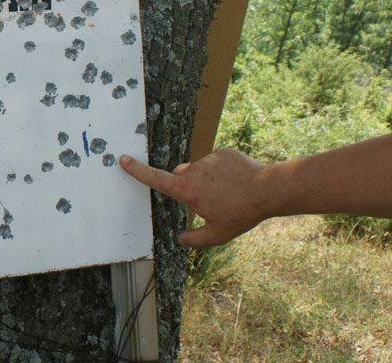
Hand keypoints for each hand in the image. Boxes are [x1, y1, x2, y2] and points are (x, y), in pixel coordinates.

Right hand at [119, 149, 271, 248]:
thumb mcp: (219, 234)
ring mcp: (209, 159)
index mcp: (188, 191)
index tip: (123, 160)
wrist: (268, 189)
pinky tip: (236, 181)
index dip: (137, 171)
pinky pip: (216, 161)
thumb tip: (181, 240)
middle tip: (207, 198)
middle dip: (186, 184)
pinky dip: (222, 170)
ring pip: (199, 168)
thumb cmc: (242, 212)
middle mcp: (194, 171)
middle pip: (180, 174)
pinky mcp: (223, 152)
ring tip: (229, 190)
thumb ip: (196, 239)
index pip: (156, 179)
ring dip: (207, 178)